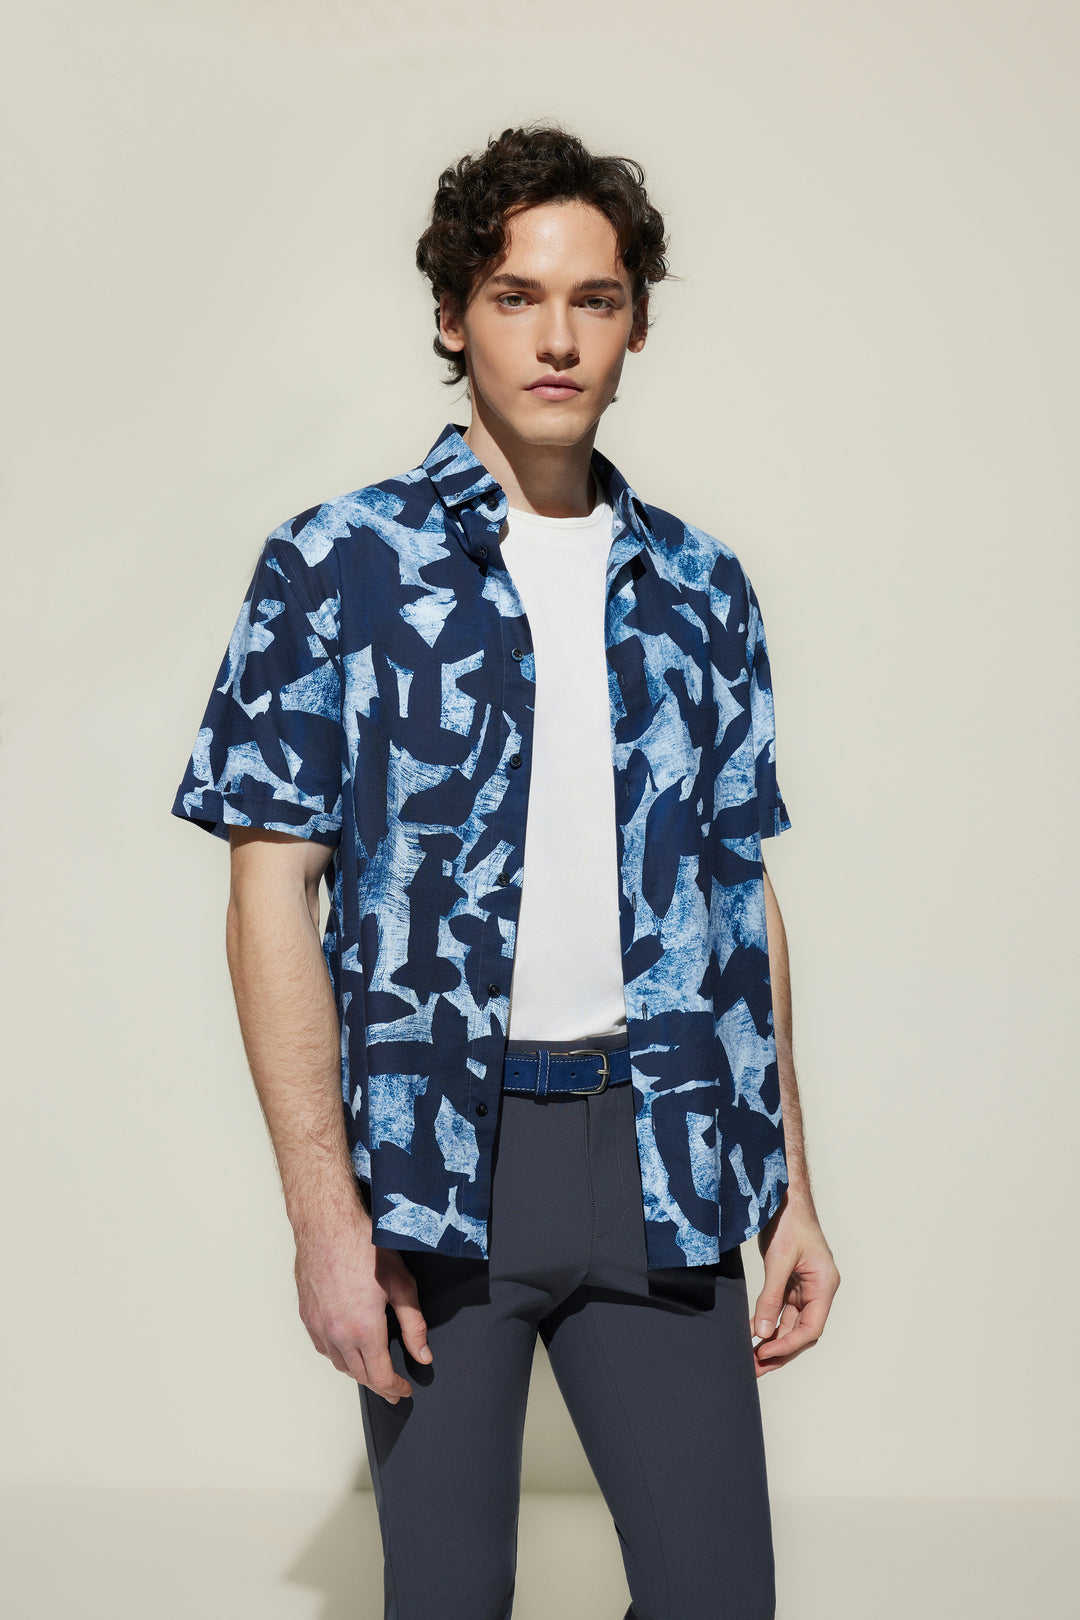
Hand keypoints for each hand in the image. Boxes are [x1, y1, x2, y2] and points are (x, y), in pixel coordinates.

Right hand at [294, 1208, 432, 1402]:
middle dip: (379, 1385)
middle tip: (393, 1389)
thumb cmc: (364, 1246)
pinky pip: (323, 1347)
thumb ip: (414, 1324)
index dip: (395, 1388)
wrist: (327, 1224)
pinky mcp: (307, 1315)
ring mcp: (318, 1325)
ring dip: (358, 1372)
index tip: (404, 1391)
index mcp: (363, 1329)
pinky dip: (338, 1355)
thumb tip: (422, 1354)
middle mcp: (337, 1333)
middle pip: (359, 1375)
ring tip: (372, 1371)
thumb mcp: (401, 1283)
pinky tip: (347, 1350)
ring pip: (339, 1363)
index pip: (380, 1376)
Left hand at [749, 1191, 839, 1377]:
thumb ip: (771, 1297)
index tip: (765, 1353)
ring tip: (751, 1358)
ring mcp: (804, 1286)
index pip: (812, 1326)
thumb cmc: (789, 1220)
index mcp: (825, 1284)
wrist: (782, 1195)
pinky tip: (751, 1333)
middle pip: (802, 1331)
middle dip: (780, 1351)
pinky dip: (767, 1322)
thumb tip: (763, 1332)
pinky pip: (781, 1309)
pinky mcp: (790, 1281)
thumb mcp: (779, 1259)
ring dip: (772, 1340)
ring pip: (791, 1323)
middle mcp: (818, 1289)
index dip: (789, 1344)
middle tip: (755, 1367)